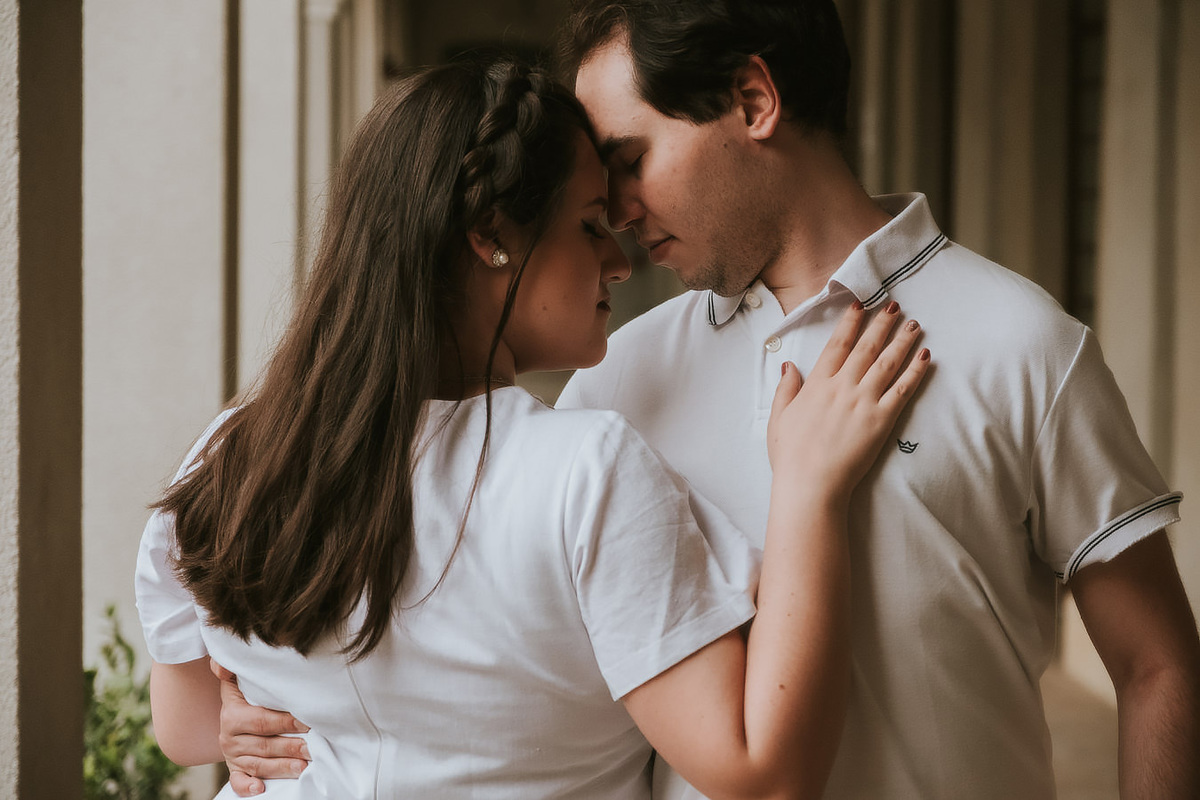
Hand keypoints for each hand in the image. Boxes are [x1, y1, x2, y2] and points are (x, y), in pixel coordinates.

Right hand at [211, 659, 310, 795]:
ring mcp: (233, 756)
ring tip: (302, 767)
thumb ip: (232, 669)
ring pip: (258, 765)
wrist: (234, 714)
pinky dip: (247, 787)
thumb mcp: (239, 680)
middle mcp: (230, 738)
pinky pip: (238, 782)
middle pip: (263, 745)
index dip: (285, 722)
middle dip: (290, 748)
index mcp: (233, 715)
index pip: (261, 720)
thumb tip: (223, 667)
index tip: (307, 723)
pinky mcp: (236, 769)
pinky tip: (261, 789)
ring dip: (281, 768)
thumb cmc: (247, 694)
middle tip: (312, 749)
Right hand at [767, 301, 928, 505]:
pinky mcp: (882, 420)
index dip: (850, 322)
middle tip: (895, 306)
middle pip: (866, 347)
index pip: (837, 344)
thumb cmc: (791, 455)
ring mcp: (864, 402)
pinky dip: (915, 371)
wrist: (810, 484)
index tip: (860, 305)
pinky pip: (902, 389)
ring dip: (902, 341)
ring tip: (914, 325)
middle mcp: (843, 386)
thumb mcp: (778, 418)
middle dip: (881, 324)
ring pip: (887, 363)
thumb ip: (786, 389)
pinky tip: (926, 357)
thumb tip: (789, 365)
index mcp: (817, 384)